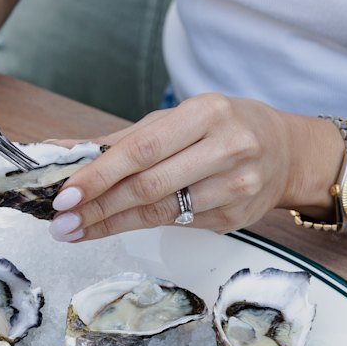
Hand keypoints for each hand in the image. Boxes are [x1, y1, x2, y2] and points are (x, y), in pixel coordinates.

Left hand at [48, 94, 302, 241]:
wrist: (285, 152)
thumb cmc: (219, 128)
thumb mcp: (177, 120)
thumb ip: (122, 139)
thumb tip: (61, 152)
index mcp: (207, 113)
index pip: (142, 149)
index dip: (100, 175)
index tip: (64, 195)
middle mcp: (227, 148)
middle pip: (149, 186)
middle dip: (98, 208)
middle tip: (60, 224)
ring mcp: (236, 187)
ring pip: (162, 213)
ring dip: (112, 225)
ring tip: (75, 232)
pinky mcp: (237, 218)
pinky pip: (179, 226)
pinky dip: (141, 227)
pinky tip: (114, 228)